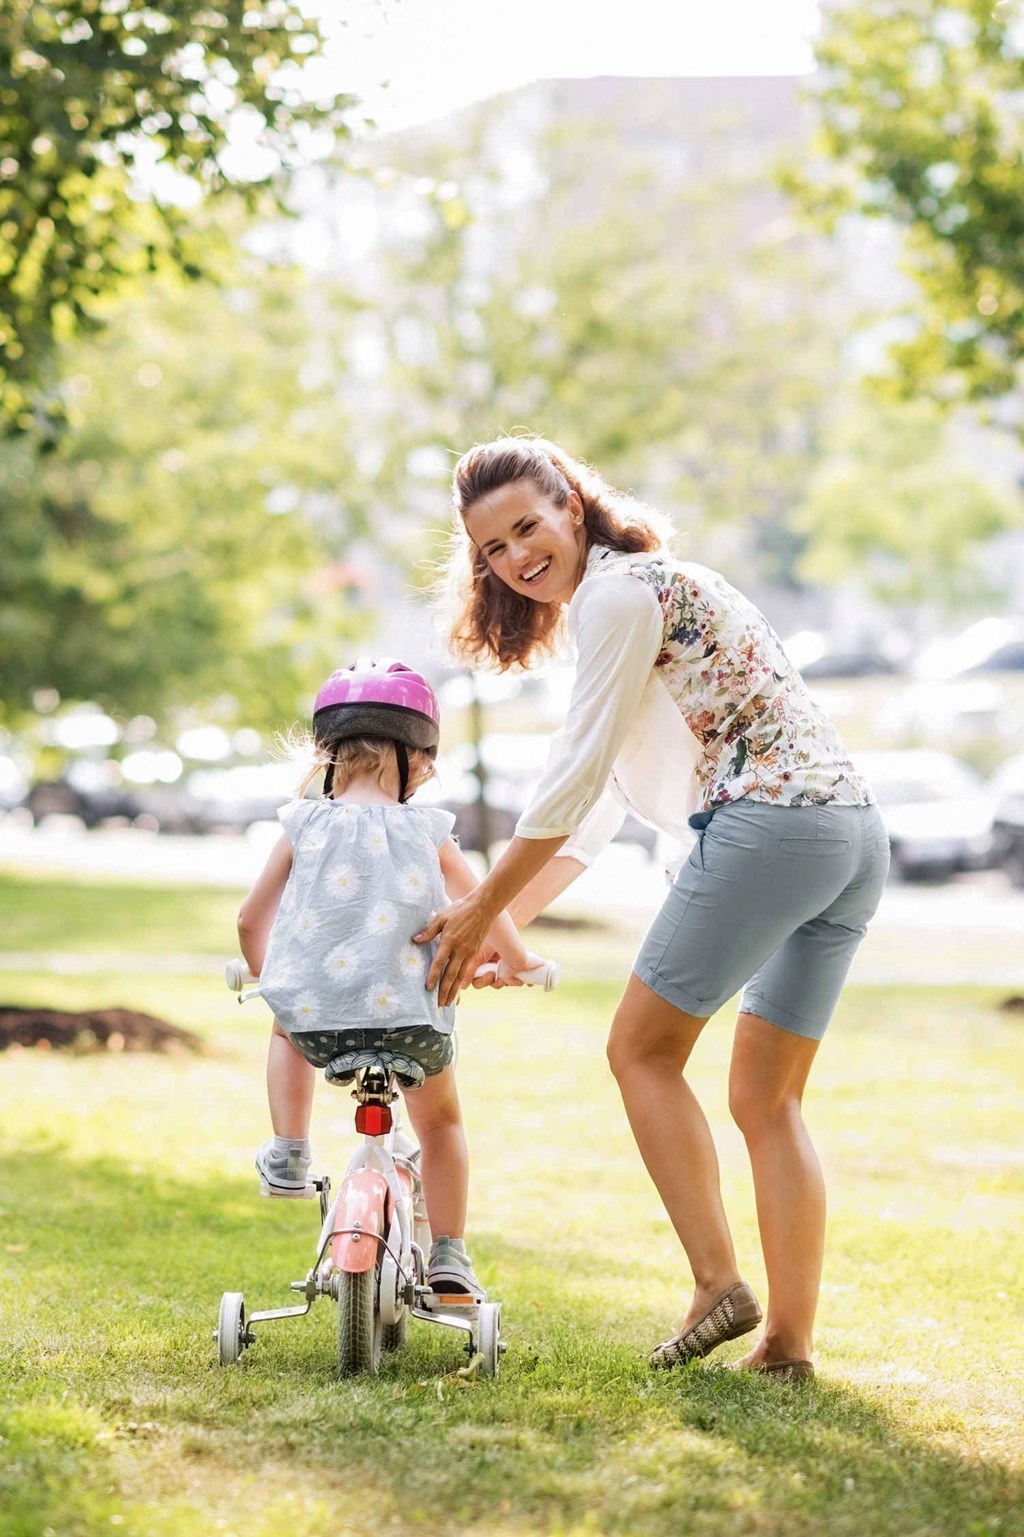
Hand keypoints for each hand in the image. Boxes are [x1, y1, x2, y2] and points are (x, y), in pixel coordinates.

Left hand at [415, 890, 496, 1007]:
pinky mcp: (474, 953)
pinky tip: (456, 990)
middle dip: (444, 991)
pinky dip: (460, 983)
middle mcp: (460, 950)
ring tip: (447, 1003)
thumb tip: (416, 940)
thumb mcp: (442, 917)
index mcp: (450, 940)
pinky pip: (465, 971)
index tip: (428, 988)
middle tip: (438, 1005)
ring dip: (453, 991)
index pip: (440, 962)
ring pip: (460, 976)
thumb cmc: (460, 909)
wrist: (483, 907)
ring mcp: (468, 953)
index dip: (434, 976)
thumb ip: (429, 931)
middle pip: (451, 975)